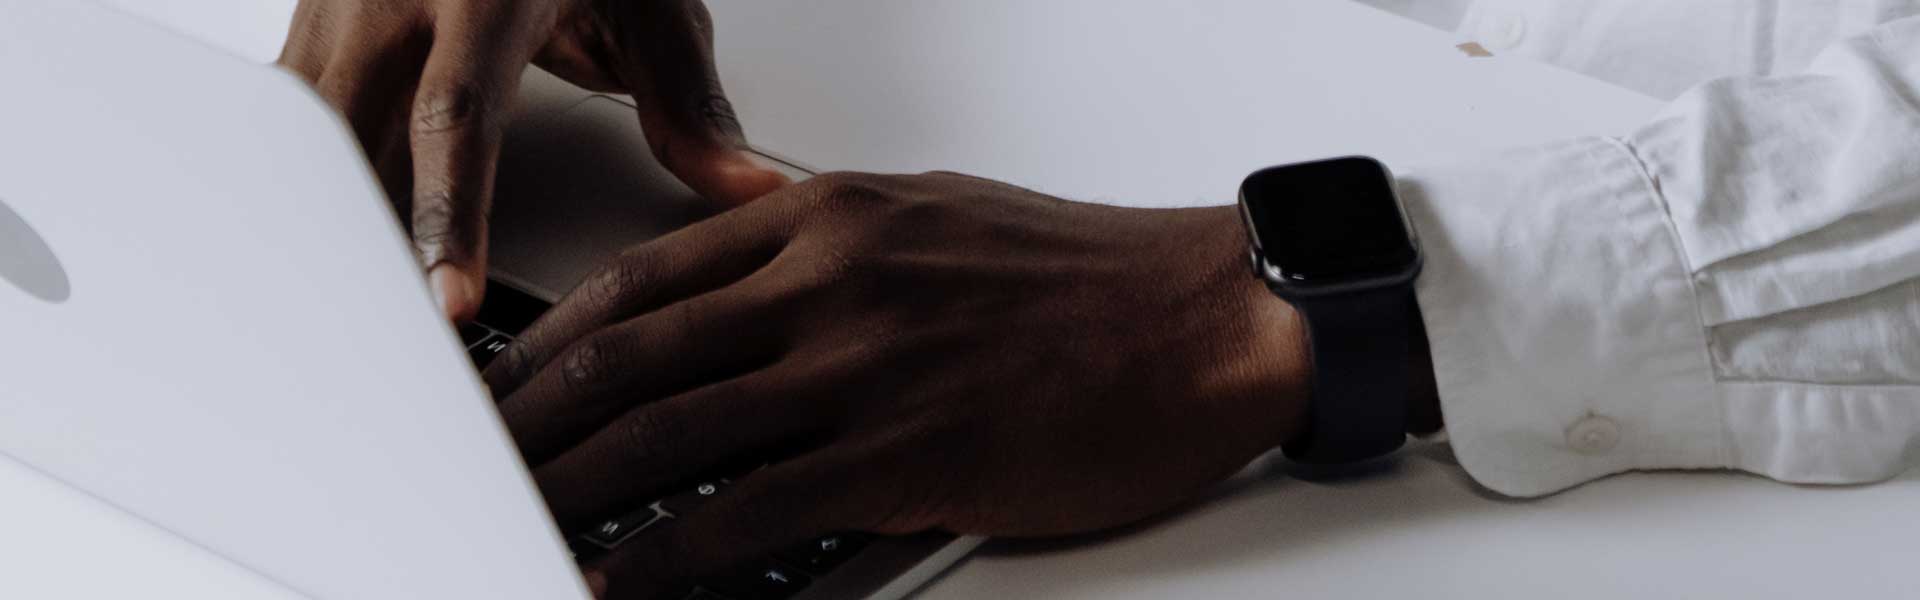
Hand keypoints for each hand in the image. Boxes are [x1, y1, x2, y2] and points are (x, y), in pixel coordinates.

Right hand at [278, 0, 789, 320]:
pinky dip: (312, 198)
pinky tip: (332, 263)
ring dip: (327, 229)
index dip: (448, 217)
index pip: (456, 120)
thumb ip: (688, 102)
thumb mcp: (650, 3)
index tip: (450, 302)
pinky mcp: (312, 33)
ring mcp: (339, 12)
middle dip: (360, 245)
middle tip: (386, 347)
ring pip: (307, 140)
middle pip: (349, 138)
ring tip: (350, 327)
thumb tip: (746, 188)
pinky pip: (298, 129)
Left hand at [482, 172, 1311, 596]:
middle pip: (632, 354)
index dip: (557, 338)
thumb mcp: (934, 215)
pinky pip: (752, 512)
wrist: (1206, 316)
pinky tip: (620, 578)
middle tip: (473, 461)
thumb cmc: (1084, 272)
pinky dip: (666, 554)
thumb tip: (748, 267)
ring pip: (672, 431)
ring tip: (515, 520)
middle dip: (532, 417)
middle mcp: (827, 282)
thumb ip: (828, 236)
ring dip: (575, 485)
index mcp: (827, 219)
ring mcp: (862, 368)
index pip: (647, 279)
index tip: (509, 382)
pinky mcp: (906, 455)